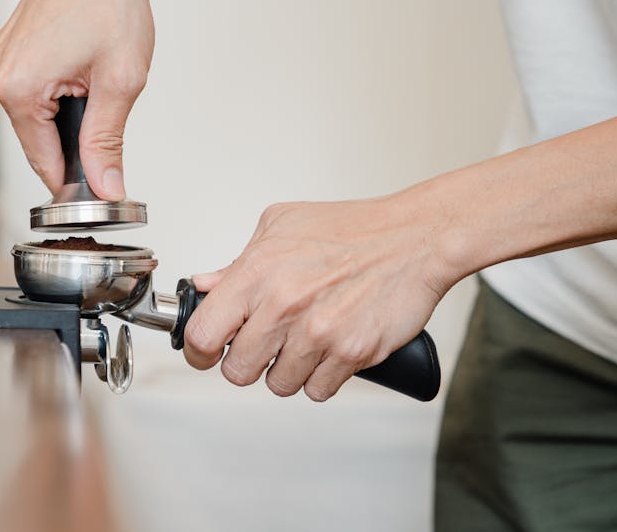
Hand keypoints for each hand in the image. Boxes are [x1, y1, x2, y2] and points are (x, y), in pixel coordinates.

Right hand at [0, 0, 155, 199]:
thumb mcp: (120, 81)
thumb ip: (108, 141)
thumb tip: (106, 183)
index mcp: (19, 88)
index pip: (43, 163)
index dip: (77, 181)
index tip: (101, 188)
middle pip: (39, 141)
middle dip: (75, 139)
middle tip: (109, 110)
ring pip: (37, 117)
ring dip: (69, 113)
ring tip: (96, 77)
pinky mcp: (8, 50)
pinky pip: (33, 91)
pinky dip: (60, 91)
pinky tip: (81, 66)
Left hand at [184, 197, 461, 400]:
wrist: (416, 237)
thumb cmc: (352, 229)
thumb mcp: (280, 226)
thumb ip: (238, 263)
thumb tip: (205, 288)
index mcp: (257, 273)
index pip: (202, 334)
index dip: (200, 351)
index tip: (208, 352)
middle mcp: (284, 305)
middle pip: (238, 372)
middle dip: (248, 362)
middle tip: (264, 345)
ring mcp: (319, 333)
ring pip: (279, 385)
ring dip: (288, 370)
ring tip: (304, 341)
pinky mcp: (352, 353)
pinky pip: (318, 390)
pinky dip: (322, 377)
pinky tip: (329, 349)